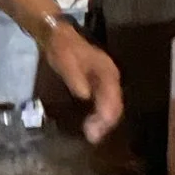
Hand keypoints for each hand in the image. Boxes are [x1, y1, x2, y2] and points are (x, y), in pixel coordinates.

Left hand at [46, 22, 121, 143]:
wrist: (58, 36)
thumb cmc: (62, 48)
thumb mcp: (65, 61)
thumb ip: (75, 77)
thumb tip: (84, 95)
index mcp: (107, 72)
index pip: (112, 99)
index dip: (106, 117)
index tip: (96, 131)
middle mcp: (111, 77)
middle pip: (115, 105)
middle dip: (106, 123)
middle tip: (93, 138)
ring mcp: (106, 81)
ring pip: (111, 106)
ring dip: (103, 122)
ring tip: (92, 135)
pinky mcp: (99, 84)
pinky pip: (104, 103)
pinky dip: (100, 115)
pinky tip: (91, 123)